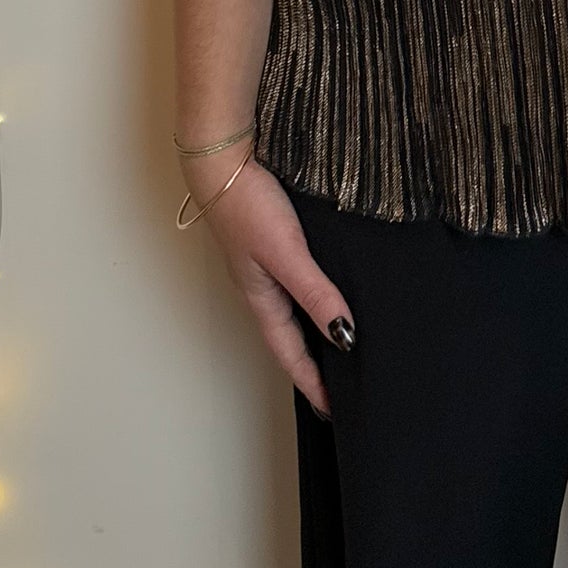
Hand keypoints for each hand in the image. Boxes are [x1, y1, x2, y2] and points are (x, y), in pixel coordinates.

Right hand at [184, 152, 356, 421]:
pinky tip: (329, 289)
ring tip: (340, 345)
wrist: (223, 156)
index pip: (290, 354)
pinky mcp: (272, 239)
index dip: (313, 382)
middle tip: (341, 387)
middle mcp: (263, 286)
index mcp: (262, 298)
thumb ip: (315, 293)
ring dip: (314, 329)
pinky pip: (297, 280)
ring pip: (294, 308)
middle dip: (313, 363)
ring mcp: (265, 263)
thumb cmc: (247, 204)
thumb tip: (345, 336)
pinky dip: (314, 296)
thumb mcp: (286, 253)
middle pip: (291, 336)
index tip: (334, 411)